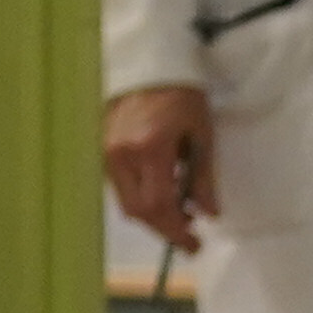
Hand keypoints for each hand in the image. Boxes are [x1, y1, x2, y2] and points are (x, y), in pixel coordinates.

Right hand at [105, 83, 216, 245]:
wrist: (148, 66)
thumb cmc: (182, 97)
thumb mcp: (202, 134)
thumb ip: (203, 177)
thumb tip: (209, 213)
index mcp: (150, 148)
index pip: (159, 205)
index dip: (176, 231)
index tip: (194, 245)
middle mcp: (122, 154)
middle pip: (138, 212)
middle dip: (164, 229)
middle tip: (189, 237)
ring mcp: (107, 153)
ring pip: (126, 204)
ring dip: (153, 216)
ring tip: (180, 214)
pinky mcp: (102, 151)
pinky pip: (120, 188)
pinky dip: (141, 199)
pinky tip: (162, 195)